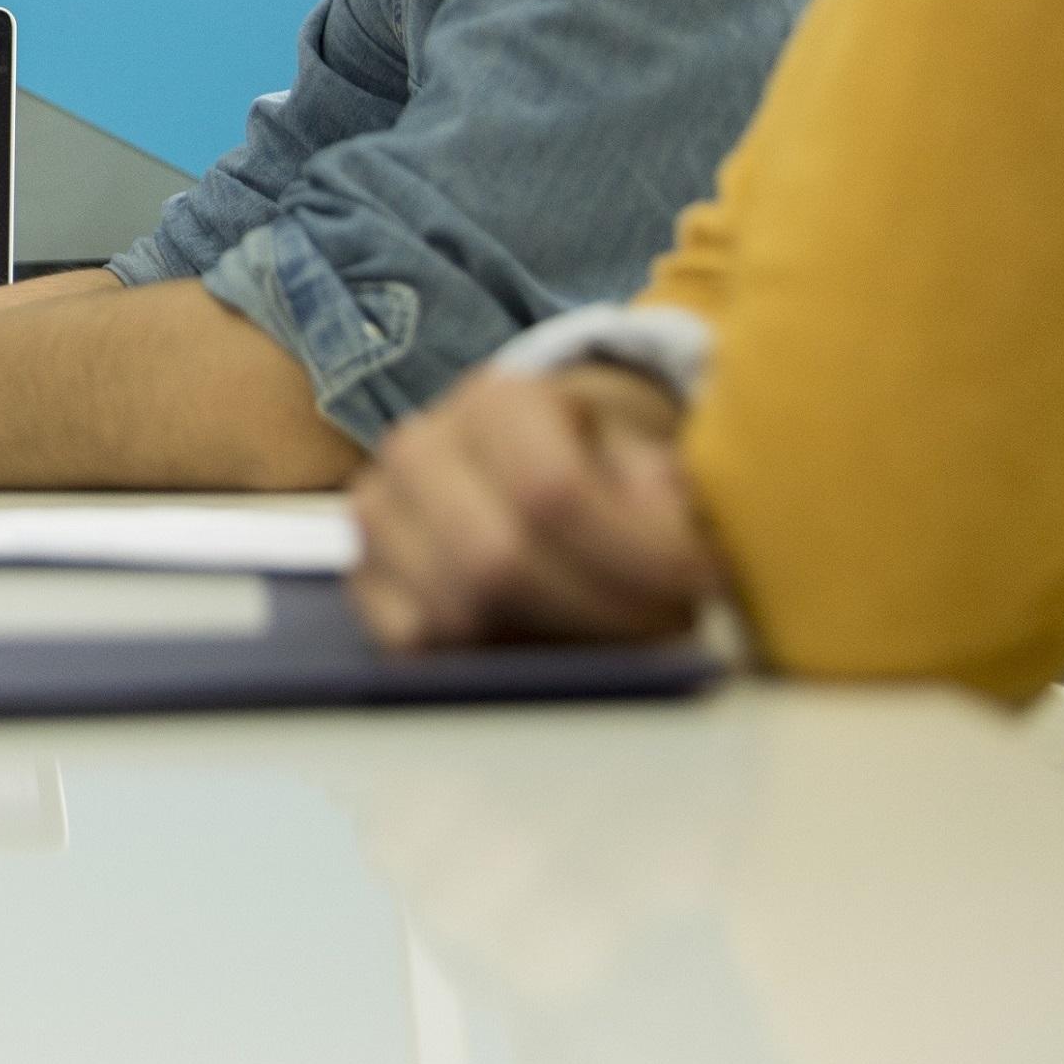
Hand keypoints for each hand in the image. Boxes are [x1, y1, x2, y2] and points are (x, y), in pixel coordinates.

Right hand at [345, 364, 720, 650]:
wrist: (531, 462)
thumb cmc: (602, 467)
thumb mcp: (652, 457)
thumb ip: (671, 498)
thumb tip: (676, 549)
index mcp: (497, 401)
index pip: (554, 492)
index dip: (635, 556)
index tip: (700, 587)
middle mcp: (420, 446)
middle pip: (497, 560)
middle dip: (598, 616)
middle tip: (666, 632)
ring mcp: (378, 511)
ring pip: (450, 608)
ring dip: (549, 647)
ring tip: (615, 641)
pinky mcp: (363, 575)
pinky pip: (409, 641)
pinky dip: (483, 661)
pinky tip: (545, 647)